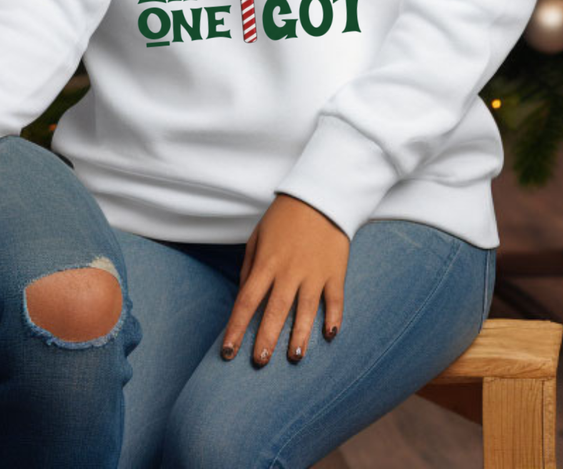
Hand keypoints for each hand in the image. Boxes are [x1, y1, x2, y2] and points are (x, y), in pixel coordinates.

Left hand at [220, 193, 347, 366]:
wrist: (318, 198)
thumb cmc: (282, 219)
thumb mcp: (258, 238)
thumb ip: (249, 267)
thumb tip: (244, 295)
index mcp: (265, 264)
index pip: (246, 302)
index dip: (236, 328)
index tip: (227, 350)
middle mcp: (288, 272)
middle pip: (274, 312)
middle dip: (265, 340)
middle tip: (259, 363)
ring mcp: (313, 274)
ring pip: (305, 312)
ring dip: (300, 337)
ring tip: (295, 358)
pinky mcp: (335, 273)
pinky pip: (335, 301)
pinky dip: (333, 319)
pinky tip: (329, 335)